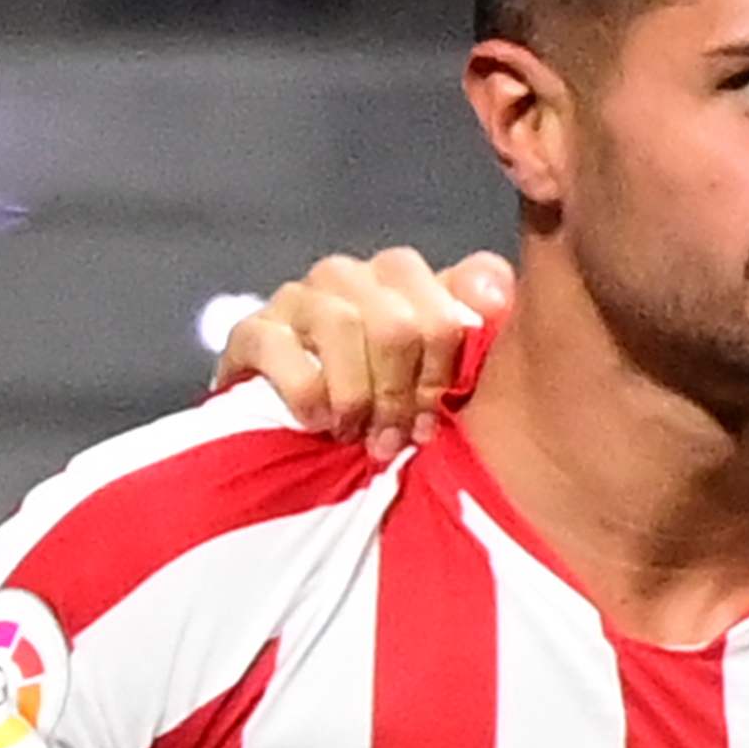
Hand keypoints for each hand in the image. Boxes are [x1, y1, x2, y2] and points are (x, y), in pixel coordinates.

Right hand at [214, 249, 507, 455]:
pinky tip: (315, 422)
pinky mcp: (250, 332)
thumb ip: (484, 325)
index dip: (447, 364)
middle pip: (398, 317)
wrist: (309, 470)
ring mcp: (301, 299)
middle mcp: (357, 277)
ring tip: (356, 438)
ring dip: (355, 398)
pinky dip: (303, 392)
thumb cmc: (392, 421)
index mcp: (413, 283)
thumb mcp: (454, 381)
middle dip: (400, 392)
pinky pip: (275, 345)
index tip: (438, 412)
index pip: (454, 290)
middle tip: (396, 437)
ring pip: (340, 322)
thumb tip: (498, 294)